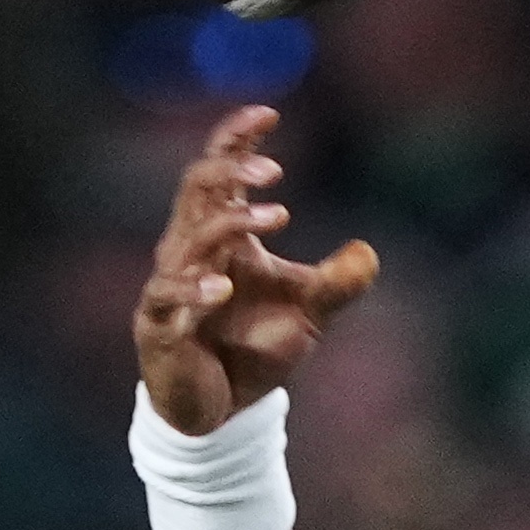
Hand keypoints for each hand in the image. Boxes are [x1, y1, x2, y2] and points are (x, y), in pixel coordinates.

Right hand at [138, 107, 380, 434]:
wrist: (220, 415)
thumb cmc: (252, 351)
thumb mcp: (307, 313)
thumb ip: (338, 283)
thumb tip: (369, 252)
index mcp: (218, 235)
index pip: (218, 171)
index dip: (236, 138)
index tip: (269, 113)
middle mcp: (188, 251)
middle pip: (197, 188)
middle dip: (231, 168)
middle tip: (275, 166)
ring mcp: (170, 288)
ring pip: (189, 239)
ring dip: (230, 222)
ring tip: (276, 216)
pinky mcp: (160, 329)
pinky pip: (170, 299)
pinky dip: (194, 290)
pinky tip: (220, 287)